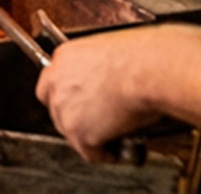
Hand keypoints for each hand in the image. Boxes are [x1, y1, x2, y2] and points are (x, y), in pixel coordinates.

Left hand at [36, 32, 163, 161]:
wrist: (147, 71)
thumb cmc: (140, 56)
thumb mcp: (109, 47)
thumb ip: (96, 65)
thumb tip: (107, 78)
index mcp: (64, 57)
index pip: (53, 82)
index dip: (70, 96)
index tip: (84, 102)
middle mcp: (56, 82)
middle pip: (56, 108)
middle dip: (76, 117)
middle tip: (98, 122)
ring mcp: (64, 109)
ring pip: (70, 132)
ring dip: (89, 136)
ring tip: (111, 137)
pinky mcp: (78, 133)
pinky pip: (89, 152)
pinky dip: (105, 154)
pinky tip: (117, 151)